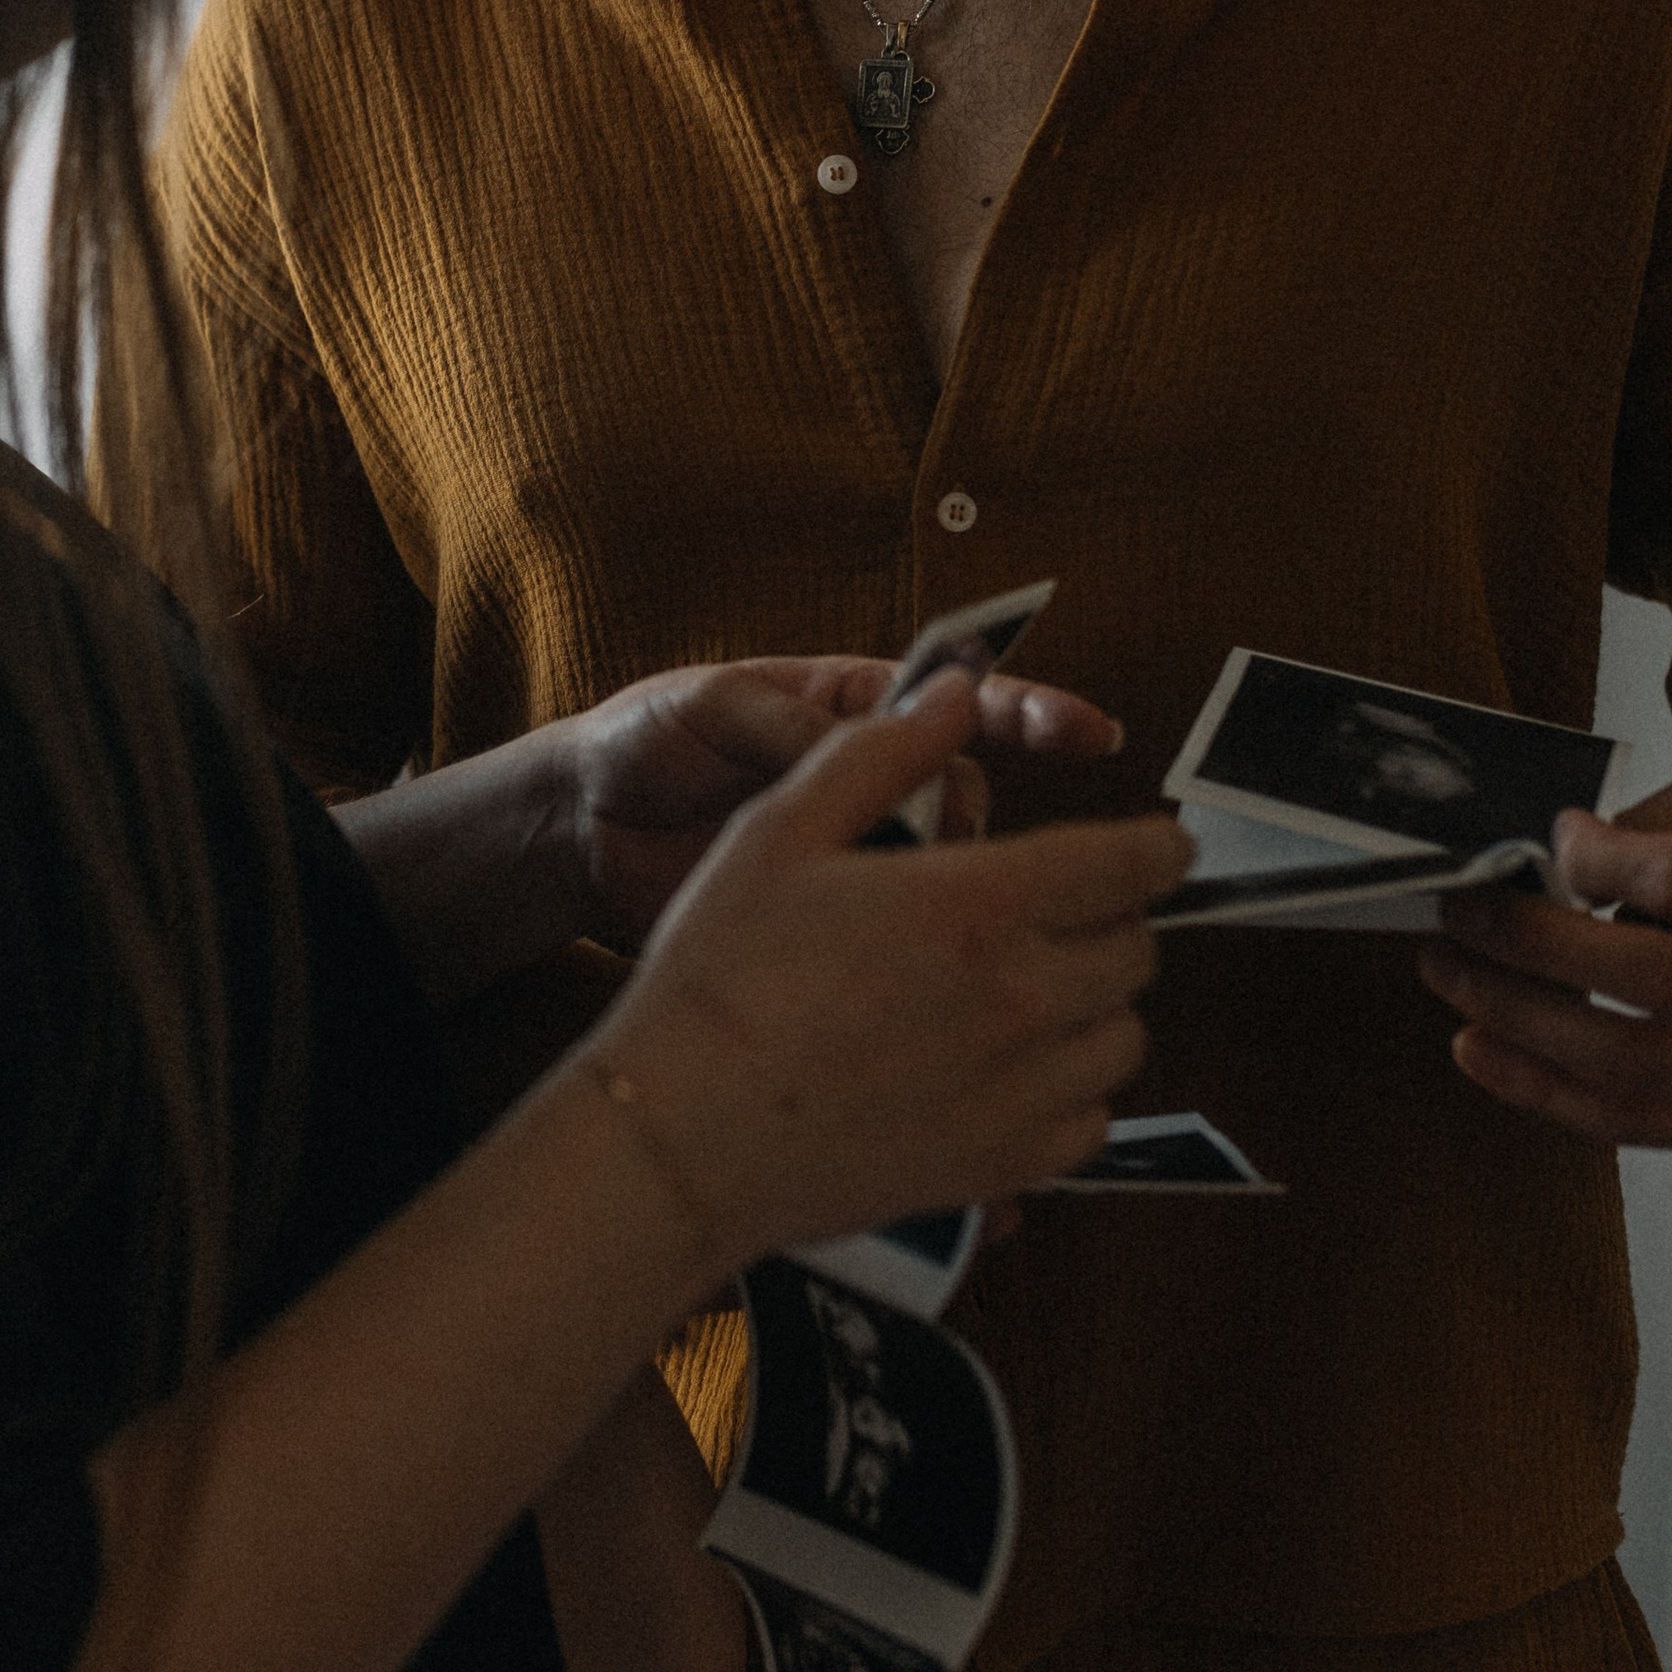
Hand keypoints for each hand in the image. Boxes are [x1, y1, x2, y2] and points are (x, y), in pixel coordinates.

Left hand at [565, 652, 1125, 946]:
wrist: (578, 830)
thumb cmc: (646, 740)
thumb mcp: (716, 706)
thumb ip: (804, 718)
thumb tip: (902, 727)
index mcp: (858, 713)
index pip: (969, 707)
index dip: (1038, 714)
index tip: (1093, 731)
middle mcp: (877, 786)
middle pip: (971, 802)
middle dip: (968, 818)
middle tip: (923, 837)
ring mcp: (861, 861)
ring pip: (946, 880)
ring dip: (938, 891)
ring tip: (887, 902)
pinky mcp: (837, 927)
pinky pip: (900, 941)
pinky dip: (918, 950)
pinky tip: (914, 965)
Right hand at [579, 672, 1189, 1269]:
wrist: (681, 1141)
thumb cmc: (718, 980)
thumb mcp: (779, 832)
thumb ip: (880, 753)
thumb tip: (958, 694)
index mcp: (976, 906)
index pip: (1129, 865)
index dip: (1159, 848)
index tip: (1160, 846)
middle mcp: (1019, 1001)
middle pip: (1138, 951)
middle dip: (1115, 920)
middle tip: (1064, 914)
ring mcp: (1018, 1094)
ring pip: (1125, 1038)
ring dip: (1097, 1005)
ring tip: (1033, 990)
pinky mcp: (1002, 1168)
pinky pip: (1092, 1122)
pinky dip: (1074, 1091)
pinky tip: (1014, 1071)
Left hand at [1417, 773, 1671, 1151]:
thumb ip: (1663, 825)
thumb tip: (1557, 853)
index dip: (1602, 861)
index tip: (1552, 840)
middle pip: (1655, 976)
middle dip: (1536, 942)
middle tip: (1458, 909)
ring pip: (1631, 1062)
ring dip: (1519, 1017)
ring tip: (1445, 970)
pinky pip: (1625, 1121)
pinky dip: (1536, 1087)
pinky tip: (1472, 1044)